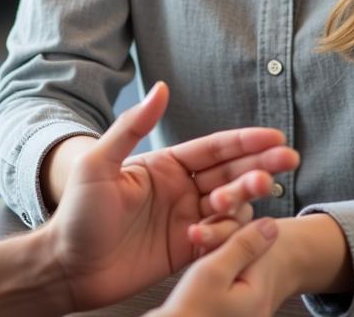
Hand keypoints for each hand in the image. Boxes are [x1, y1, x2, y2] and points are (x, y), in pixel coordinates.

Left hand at [43, 81, 298, 311]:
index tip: (275, 137)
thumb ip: (132, 127)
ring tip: (248, 195)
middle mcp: (180, 189)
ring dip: (243, 199)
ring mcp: (184, 220)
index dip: (245, 142)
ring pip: (230, 206)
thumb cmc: (77, 211)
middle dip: (260, 165)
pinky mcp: (184, 251)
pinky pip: (218, 240)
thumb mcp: (99, 163)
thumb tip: (162, 88)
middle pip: (230, 173)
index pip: (214, 148)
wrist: (66, 266)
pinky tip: (204, 235)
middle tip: (287, 162)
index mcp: (164, 165)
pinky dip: (222, 236)